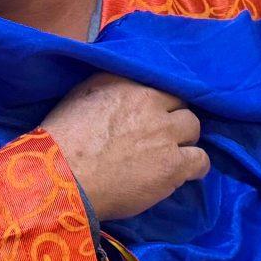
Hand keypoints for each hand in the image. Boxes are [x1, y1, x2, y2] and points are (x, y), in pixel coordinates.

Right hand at [40, 73, 207, 222]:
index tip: (151, 114)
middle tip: (159, 136)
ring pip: (194, 128)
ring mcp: (165, 133)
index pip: (157, 82)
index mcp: (124, 83)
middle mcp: (149, 102)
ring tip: (171, 155)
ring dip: (184, 140)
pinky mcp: (173, 164)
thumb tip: (122, 87)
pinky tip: (182, 173)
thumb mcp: (78, 97)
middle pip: (180, 103)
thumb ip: (107, 88)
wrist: (61, 177)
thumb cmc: (60, 141)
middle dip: (172, 118)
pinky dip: (194, 166)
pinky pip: (201, 160)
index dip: (157, 101)